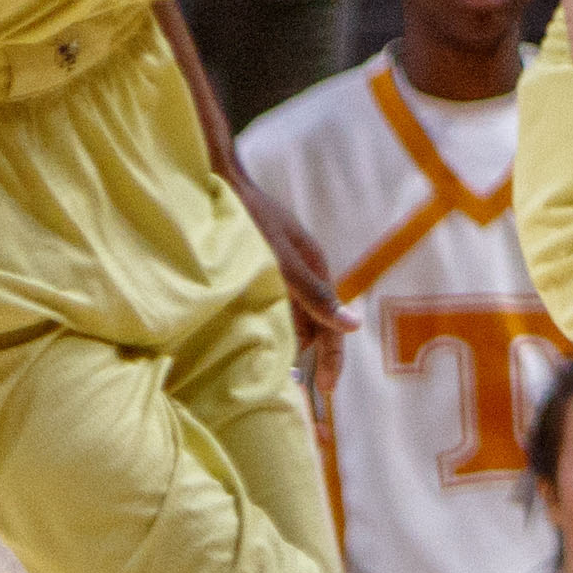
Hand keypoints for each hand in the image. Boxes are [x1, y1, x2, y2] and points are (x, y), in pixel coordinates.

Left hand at [233, 173, 352, 374]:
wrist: (218, 180)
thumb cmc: (249, 218)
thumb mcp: (281, 260)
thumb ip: (313, 295)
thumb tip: (354, 325)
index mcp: (317, 270)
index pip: (332, 326)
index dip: (333, 359)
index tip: (327, 391)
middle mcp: (304, 274)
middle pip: (316, 326)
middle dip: (314, 360)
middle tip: (305, 392)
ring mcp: (283, 271)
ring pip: (294, 318)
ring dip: (290, 346)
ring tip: (279, 377)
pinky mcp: (262, 270)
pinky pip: (274, 308)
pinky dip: (271, 329)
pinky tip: (256, 344)